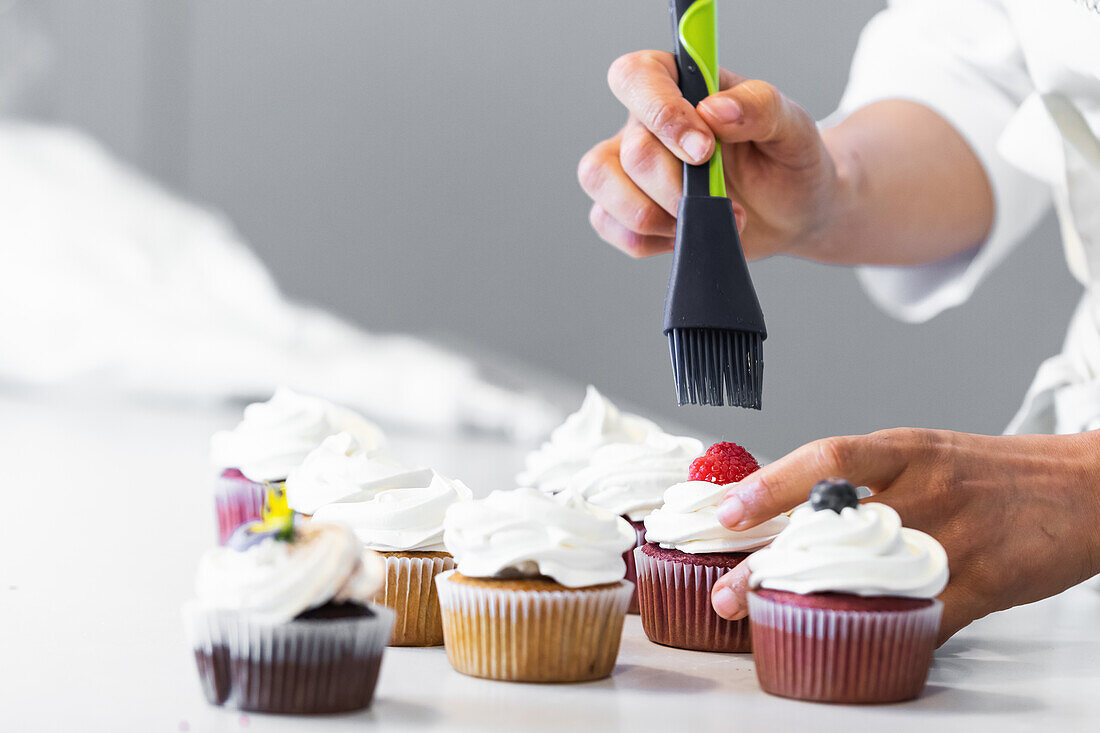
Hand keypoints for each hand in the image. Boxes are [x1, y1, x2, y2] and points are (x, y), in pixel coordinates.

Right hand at [578, 50, 842, 259]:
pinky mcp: (627, 209)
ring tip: (704, 221)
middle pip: (629, 149)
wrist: (794, 212)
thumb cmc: (788, 160)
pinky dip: (649, 239)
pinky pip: (608, 224)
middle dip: (676, 187)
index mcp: (680, 85)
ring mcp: (629, 167)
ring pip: (601, 183)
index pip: (637, 77)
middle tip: (723, 201)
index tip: (703, 149)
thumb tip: (715, 110)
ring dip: (654, 215)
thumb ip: (758, 107)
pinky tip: (687, 235)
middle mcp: (645, 122)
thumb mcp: (792, 126)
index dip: (661, 113)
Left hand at [708, 428, 1099, 644]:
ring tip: (766, 619)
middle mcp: (926, 490)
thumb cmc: (987, 473)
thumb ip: (860, 478)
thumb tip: (782, 503)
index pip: (829, 459)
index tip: (728, 511)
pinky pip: (922, 616)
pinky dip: (882, 633)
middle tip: (728, 593)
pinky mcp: (984, 584)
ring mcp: (956, 539)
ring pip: (871, 577)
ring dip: (813, 602)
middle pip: (836, 528)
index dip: (774, 484)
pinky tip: (849, 643)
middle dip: (772, 564)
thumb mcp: (922, 454)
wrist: (1081, 488)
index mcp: (906, 451)